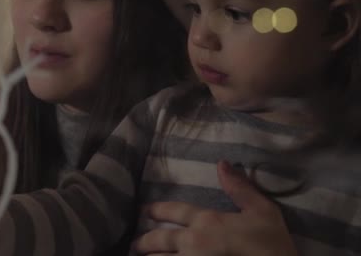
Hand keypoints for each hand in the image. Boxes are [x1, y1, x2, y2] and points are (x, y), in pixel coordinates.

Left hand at [133, 161, 297, 255]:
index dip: (156, 210)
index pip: (174, 211)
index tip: (144, 211)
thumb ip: (240, 188)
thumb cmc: (273, 246)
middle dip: (144, 241)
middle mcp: (193, 242)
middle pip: (159, 240)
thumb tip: (222, 163)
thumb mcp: (263, 211)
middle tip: (136, 244)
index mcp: (207, 221)